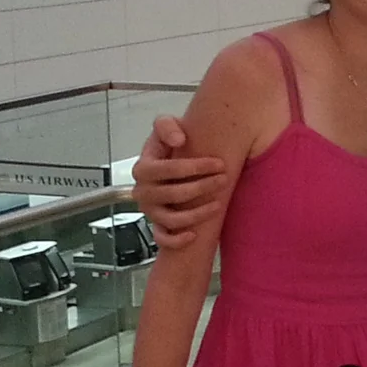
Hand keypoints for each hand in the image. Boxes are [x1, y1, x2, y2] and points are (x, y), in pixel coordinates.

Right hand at [132, 114, 229, 244]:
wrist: (169, 166)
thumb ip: (166, 126)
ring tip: (219, 204)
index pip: (168, 169)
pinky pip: (163, 239)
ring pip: (172, 219)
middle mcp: (142, 191)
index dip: (195, 167)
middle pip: (174, 194)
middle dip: (202, 187)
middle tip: (224, 180)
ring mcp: (149, 211)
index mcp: (143, 168)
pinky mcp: (156, 226)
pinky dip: (177, 240)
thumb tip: (179, 139)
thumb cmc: (170, 146)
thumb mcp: (165, 127)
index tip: (219, 163)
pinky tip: (194, 235)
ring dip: (197, 214)